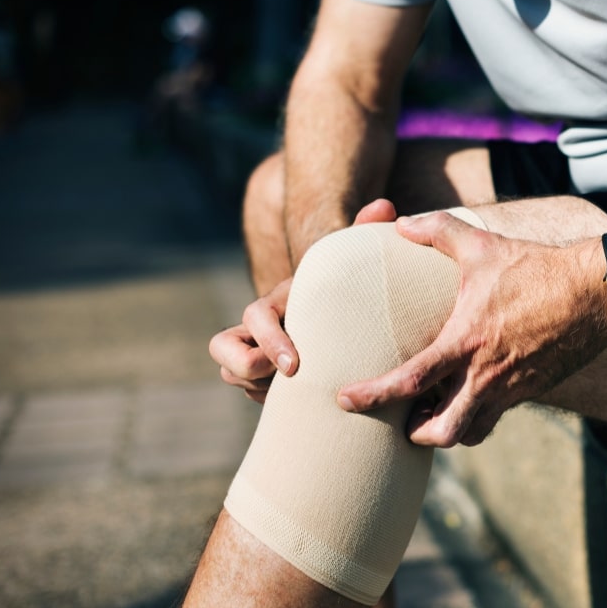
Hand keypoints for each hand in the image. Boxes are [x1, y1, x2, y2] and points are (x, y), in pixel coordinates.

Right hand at [210, 198, 399, 401]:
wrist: (346, 316)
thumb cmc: (352, 288)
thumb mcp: (355, 264)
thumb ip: (364, 233)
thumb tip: (384, 206)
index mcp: (279, 301)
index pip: (253, 317)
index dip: (268, 341)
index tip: (295, 365)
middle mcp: (259, 326)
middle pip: (222, 349)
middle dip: (248, 367)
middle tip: (289, 379)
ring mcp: (257, 352)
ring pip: (233, 374)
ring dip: (259, 387)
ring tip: (300, 390)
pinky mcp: (264, 377)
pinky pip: (252, 393)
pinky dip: (271, 400)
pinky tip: (306, 401)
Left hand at [336, 211, 606, 447]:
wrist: (596, 293)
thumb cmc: (537, 268)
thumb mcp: (483, 245)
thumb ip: (437, 230)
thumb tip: (400, 222)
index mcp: (466, 341)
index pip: (410, 382)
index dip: (372, 396)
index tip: (345, 400)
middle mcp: (486, 375)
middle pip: (442, 431)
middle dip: (416, 434)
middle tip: (402, 418)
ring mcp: (512, 388)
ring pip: (471, 433)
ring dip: (448, 430)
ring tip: (434, 411)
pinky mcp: (532, 391)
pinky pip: (497, 417)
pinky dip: (477, 417)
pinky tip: (470, 396)